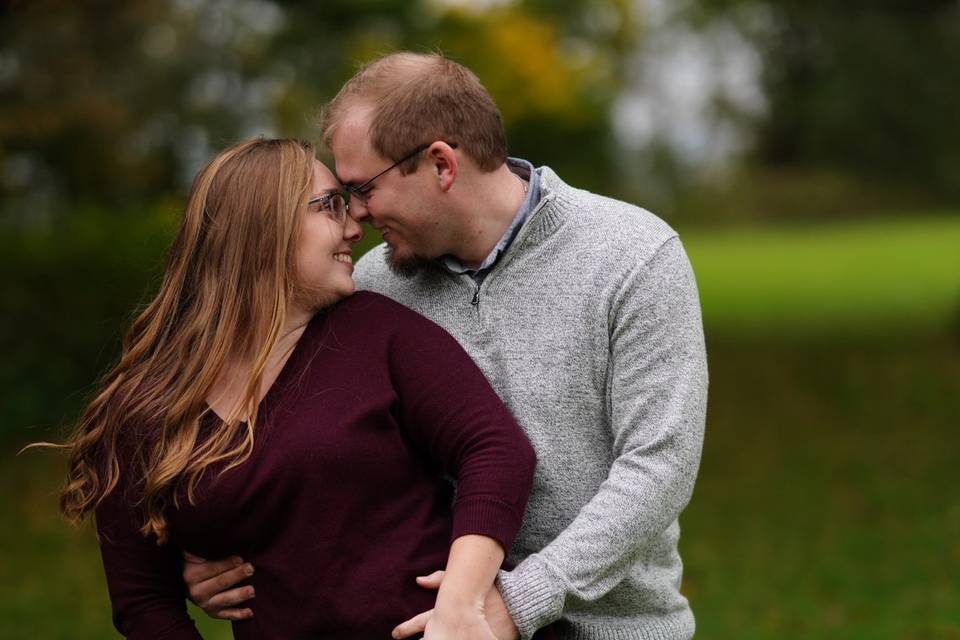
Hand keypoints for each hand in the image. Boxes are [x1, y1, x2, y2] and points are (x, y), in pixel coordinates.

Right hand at [182, 551, 254, 620]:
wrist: (190, 578)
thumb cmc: (201, 558)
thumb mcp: (198, 550)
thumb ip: (207, 544)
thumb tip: (223, 534)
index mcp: (191, 573)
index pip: (211, 568)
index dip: (227, 563)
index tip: (240, 558)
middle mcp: (195, 591)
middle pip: (220, 583)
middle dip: (236, 575)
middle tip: (250, 568)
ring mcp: (204, 603)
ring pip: (223, 600)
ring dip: (239, 595)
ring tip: (252, 590)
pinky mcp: (213, 612)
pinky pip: (226, 615)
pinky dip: (238, 615)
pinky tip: (250, 612)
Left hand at [392, 570, 519, 639]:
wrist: (518, 604)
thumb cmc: (492, 591)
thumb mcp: (467, 583)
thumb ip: (441, 579)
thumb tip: (418, 579)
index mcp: (450, 612)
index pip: (422, 622)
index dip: (407, 628)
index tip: (394, 633)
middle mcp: (456, 629)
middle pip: (432, 638)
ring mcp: (468, 638)